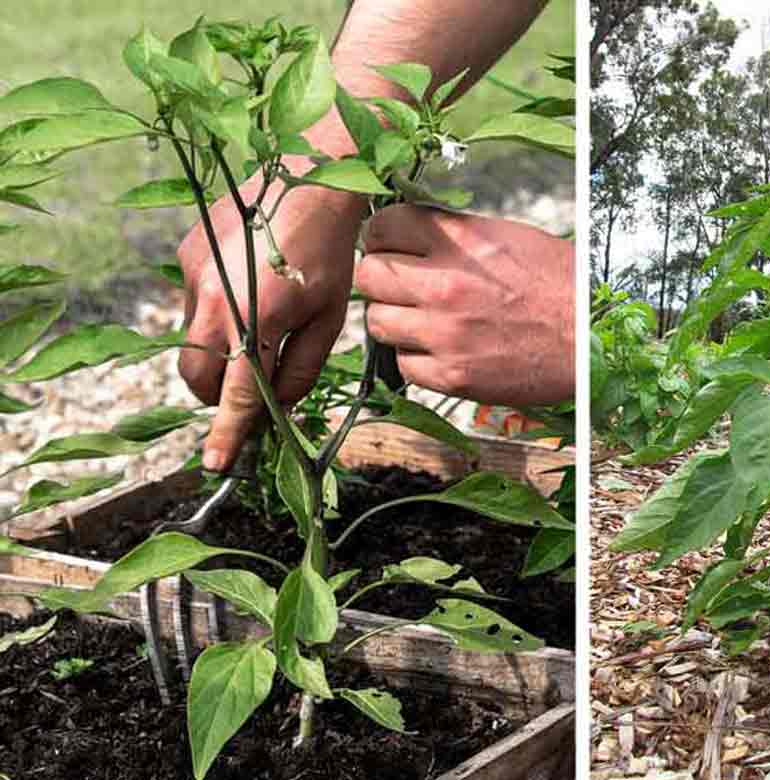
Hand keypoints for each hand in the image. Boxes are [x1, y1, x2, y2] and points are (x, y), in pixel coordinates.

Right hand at [177, 183, 361, 471]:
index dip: (226, 434)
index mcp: (256, 320)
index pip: (236, 395)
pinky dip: (215, 312)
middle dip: (218, 395)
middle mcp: (213, 300)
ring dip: (218, 351)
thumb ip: (301, 369)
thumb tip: (278, 404)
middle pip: (197, 377)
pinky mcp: (186, 253)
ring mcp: (193, 275)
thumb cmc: (331, 253)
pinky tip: (248, 286)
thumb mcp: (330, 319)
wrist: (310, 178)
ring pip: (191, 341)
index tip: (216, 465)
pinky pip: (192, 303)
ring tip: (259, 321)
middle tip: (252, 388)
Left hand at [356, 205, 573, 405]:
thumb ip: (456, 234)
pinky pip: (403, 364)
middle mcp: (446, 284)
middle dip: (381, 277)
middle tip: (400, 284)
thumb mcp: (510, 238)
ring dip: (393, 319)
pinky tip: (439, 349)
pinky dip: (415, 357)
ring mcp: (445, 333)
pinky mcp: (452, 375)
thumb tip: (414, 234)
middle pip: (368, 274)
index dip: (383, 235)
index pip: (382, 225)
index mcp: (461, 241)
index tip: (392, 245)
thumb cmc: (560, 286)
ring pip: (376, 321)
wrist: (591, 339)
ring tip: (419, 319)